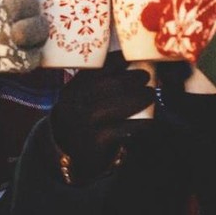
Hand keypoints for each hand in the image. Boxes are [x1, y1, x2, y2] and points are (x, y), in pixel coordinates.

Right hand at [51, 57, 154, 182]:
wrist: (65, 157)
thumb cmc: (79, 123)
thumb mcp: (77, 103)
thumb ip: (94, 88)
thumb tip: (128, 69)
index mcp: (71, 91)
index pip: (95, 70)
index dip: (116, 61)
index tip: (131, 58)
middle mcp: (74, 104)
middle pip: (108, 85)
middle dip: (131, 78)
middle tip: (146, 77)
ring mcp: (84, 123)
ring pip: (117, 105)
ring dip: (139, 97)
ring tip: (150, 94)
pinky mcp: (94, 141)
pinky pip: (122, 128)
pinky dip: (139, 124)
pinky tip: (149, 121)